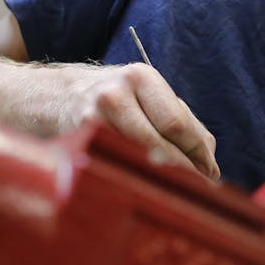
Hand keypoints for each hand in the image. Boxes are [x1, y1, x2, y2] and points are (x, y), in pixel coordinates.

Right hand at [64, 63, 219, 180]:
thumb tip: (209, 158)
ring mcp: (94, 115)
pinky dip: (133, 176)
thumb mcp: (146, 97)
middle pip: (160, 139)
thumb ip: (181, 121)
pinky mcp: (79, 138)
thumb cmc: (113, 101)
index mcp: (142, 77)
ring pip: (138, 155)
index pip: (178, 122)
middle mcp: (117, 92)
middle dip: (184, 167)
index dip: (198, 152)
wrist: (53, 98)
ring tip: (173, 187)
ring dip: (160, 175)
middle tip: (199, 186)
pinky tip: (141, 183)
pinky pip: (116, 163)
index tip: (212, 174)